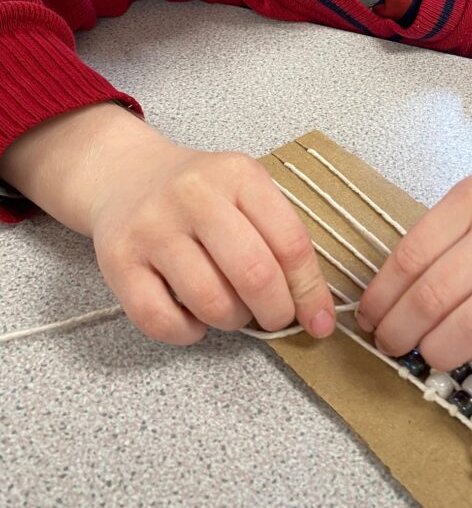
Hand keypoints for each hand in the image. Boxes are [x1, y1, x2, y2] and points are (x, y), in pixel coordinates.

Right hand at [89, 143, 335, 343]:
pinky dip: (187, 332)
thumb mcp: (244, 190)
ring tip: (231, 310)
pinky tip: (194, 319)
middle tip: (275, 318)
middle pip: (254, 273)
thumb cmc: (199, 193)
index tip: (318, 318)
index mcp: (238, 175)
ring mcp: (152, 228)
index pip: (290, 242)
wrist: (126, 174)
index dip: (310, 290)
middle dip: (276, 311)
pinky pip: (161, 319)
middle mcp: (194, 196)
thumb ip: (277, 236)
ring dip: (232, 320)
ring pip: (211, 302)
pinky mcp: (118, 261)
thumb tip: (312, 307)